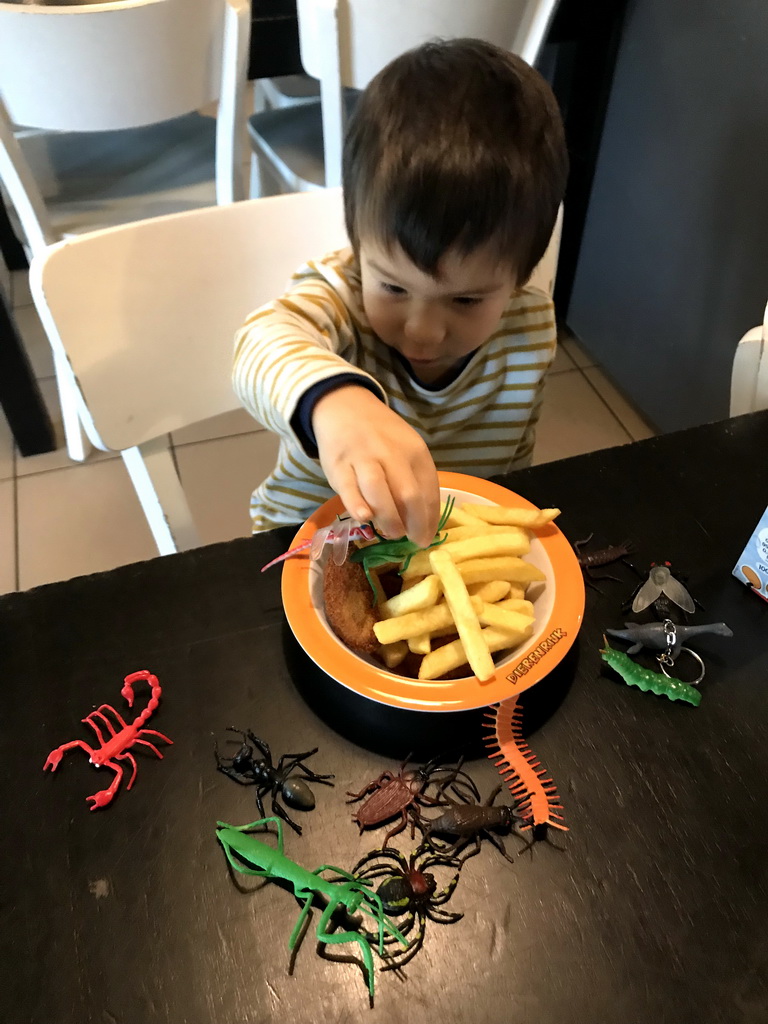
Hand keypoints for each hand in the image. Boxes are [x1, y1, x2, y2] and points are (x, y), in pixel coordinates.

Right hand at [312, 385, 440, 547]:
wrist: (345, 407)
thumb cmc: (382, 437)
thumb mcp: (406, 450)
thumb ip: (415, 481)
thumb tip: (423, 523)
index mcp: (415, 451)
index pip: (429, 491)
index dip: (429, 520)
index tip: (426, 538)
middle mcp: (392, 453)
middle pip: (408, 495)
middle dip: (413, 524)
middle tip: (411, 540)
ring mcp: (363, 458)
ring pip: (380, 492)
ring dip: (389, 519)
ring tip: (391, 533)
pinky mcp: (338, 465)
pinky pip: (348, 488)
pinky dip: (358, 505)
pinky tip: (365, 518)